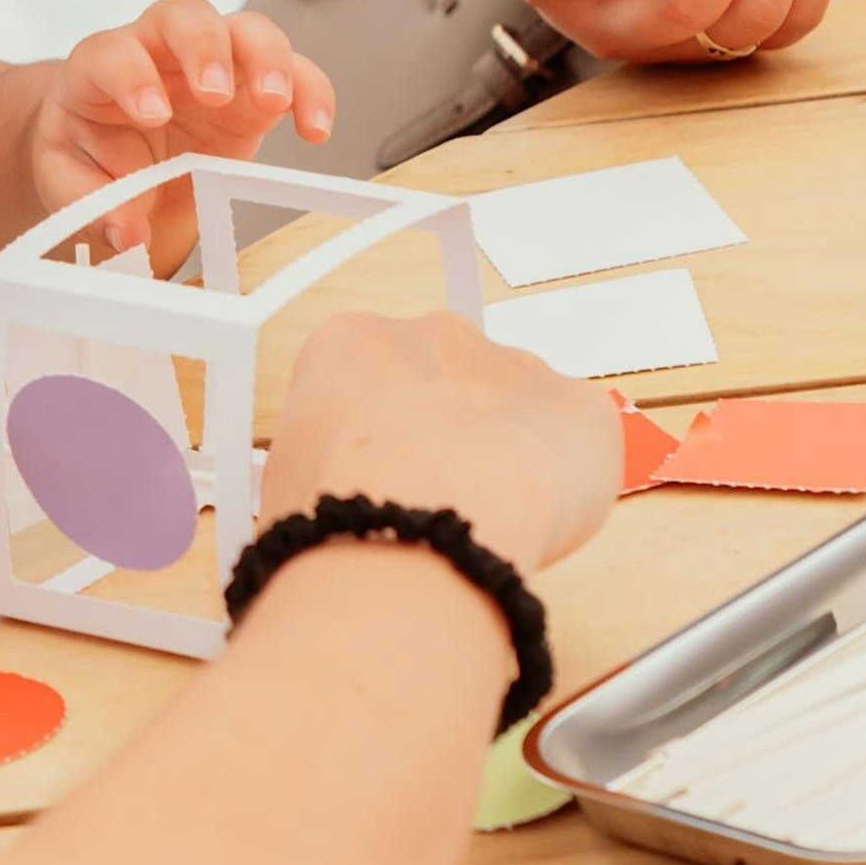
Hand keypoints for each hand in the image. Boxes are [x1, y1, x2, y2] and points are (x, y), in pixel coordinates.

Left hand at [28, 0, 335, 252]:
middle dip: (204, 47)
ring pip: (247, 29)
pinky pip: (294, 70)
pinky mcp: (254, 87)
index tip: (152, 115)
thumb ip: (91, 204)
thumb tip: (128, 231)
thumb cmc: (90, 158)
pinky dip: (311, 92)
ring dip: (267, 59)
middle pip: (184, 14)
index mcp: (100, 67)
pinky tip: (315, 130)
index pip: (112, 52)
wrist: (119, 161)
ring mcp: (213, 63)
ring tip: (276, 103)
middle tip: (215, 94)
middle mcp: (158, 50)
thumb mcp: (71, 184)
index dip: (131, 76)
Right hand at [259, 308, 617, 573]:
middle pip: (446, 381)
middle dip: (444, 433)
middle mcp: (436, 335)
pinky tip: (529, 525)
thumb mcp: (285, 483)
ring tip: (481, 523)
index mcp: (352, 344)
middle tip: (432, 500)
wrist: (419, 529)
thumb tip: (332, 500)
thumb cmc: (340, 513)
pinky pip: (576, 445)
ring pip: (514, 413)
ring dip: (505, 457)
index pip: (367, 378)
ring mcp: (514, 364)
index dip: (374, 437)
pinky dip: (563, 486)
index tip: (376, 478)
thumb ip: (321, 467)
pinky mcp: (580, 407)